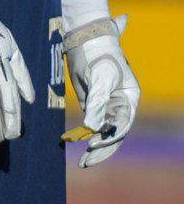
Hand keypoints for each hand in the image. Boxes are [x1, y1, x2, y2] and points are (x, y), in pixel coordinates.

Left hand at [65, 15, 139, 167]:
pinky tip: (75, 144)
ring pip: (103, 132)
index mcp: (129, 99)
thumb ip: (97, 103)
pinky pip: (91, 125)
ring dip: (94, 147)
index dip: (110, 137)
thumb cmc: (98, 56)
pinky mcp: (92, 105)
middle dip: (102, 149)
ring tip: (83, 162)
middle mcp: (120, 106)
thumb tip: (94, 127)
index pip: (122, 124)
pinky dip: (84, 136)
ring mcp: (106, 106)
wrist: (85, 41)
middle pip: (114, 133)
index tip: (94, 144)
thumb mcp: (100, 78)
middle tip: (87, 162)